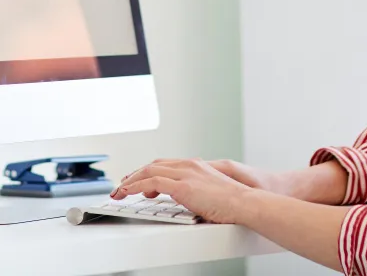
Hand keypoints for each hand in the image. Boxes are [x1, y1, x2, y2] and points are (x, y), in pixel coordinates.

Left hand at [111, 158, 256, 224]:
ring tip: (120, 191)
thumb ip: (195, 191)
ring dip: (131, 181)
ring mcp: (185, 173)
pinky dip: (136, 185)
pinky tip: (128, 192)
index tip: (137, 180)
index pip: (164, 164)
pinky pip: (151, 182)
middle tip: (122, 185)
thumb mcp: (210, 192)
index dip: (147, 172)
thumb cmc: (232, 203)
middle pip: (153, 165)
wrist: (245, 203)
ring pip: (149, 171)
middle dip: (135, 175)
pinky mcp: (183, 186)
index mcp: (195, 165)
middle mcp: (188, 165)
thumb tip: (183, 200)